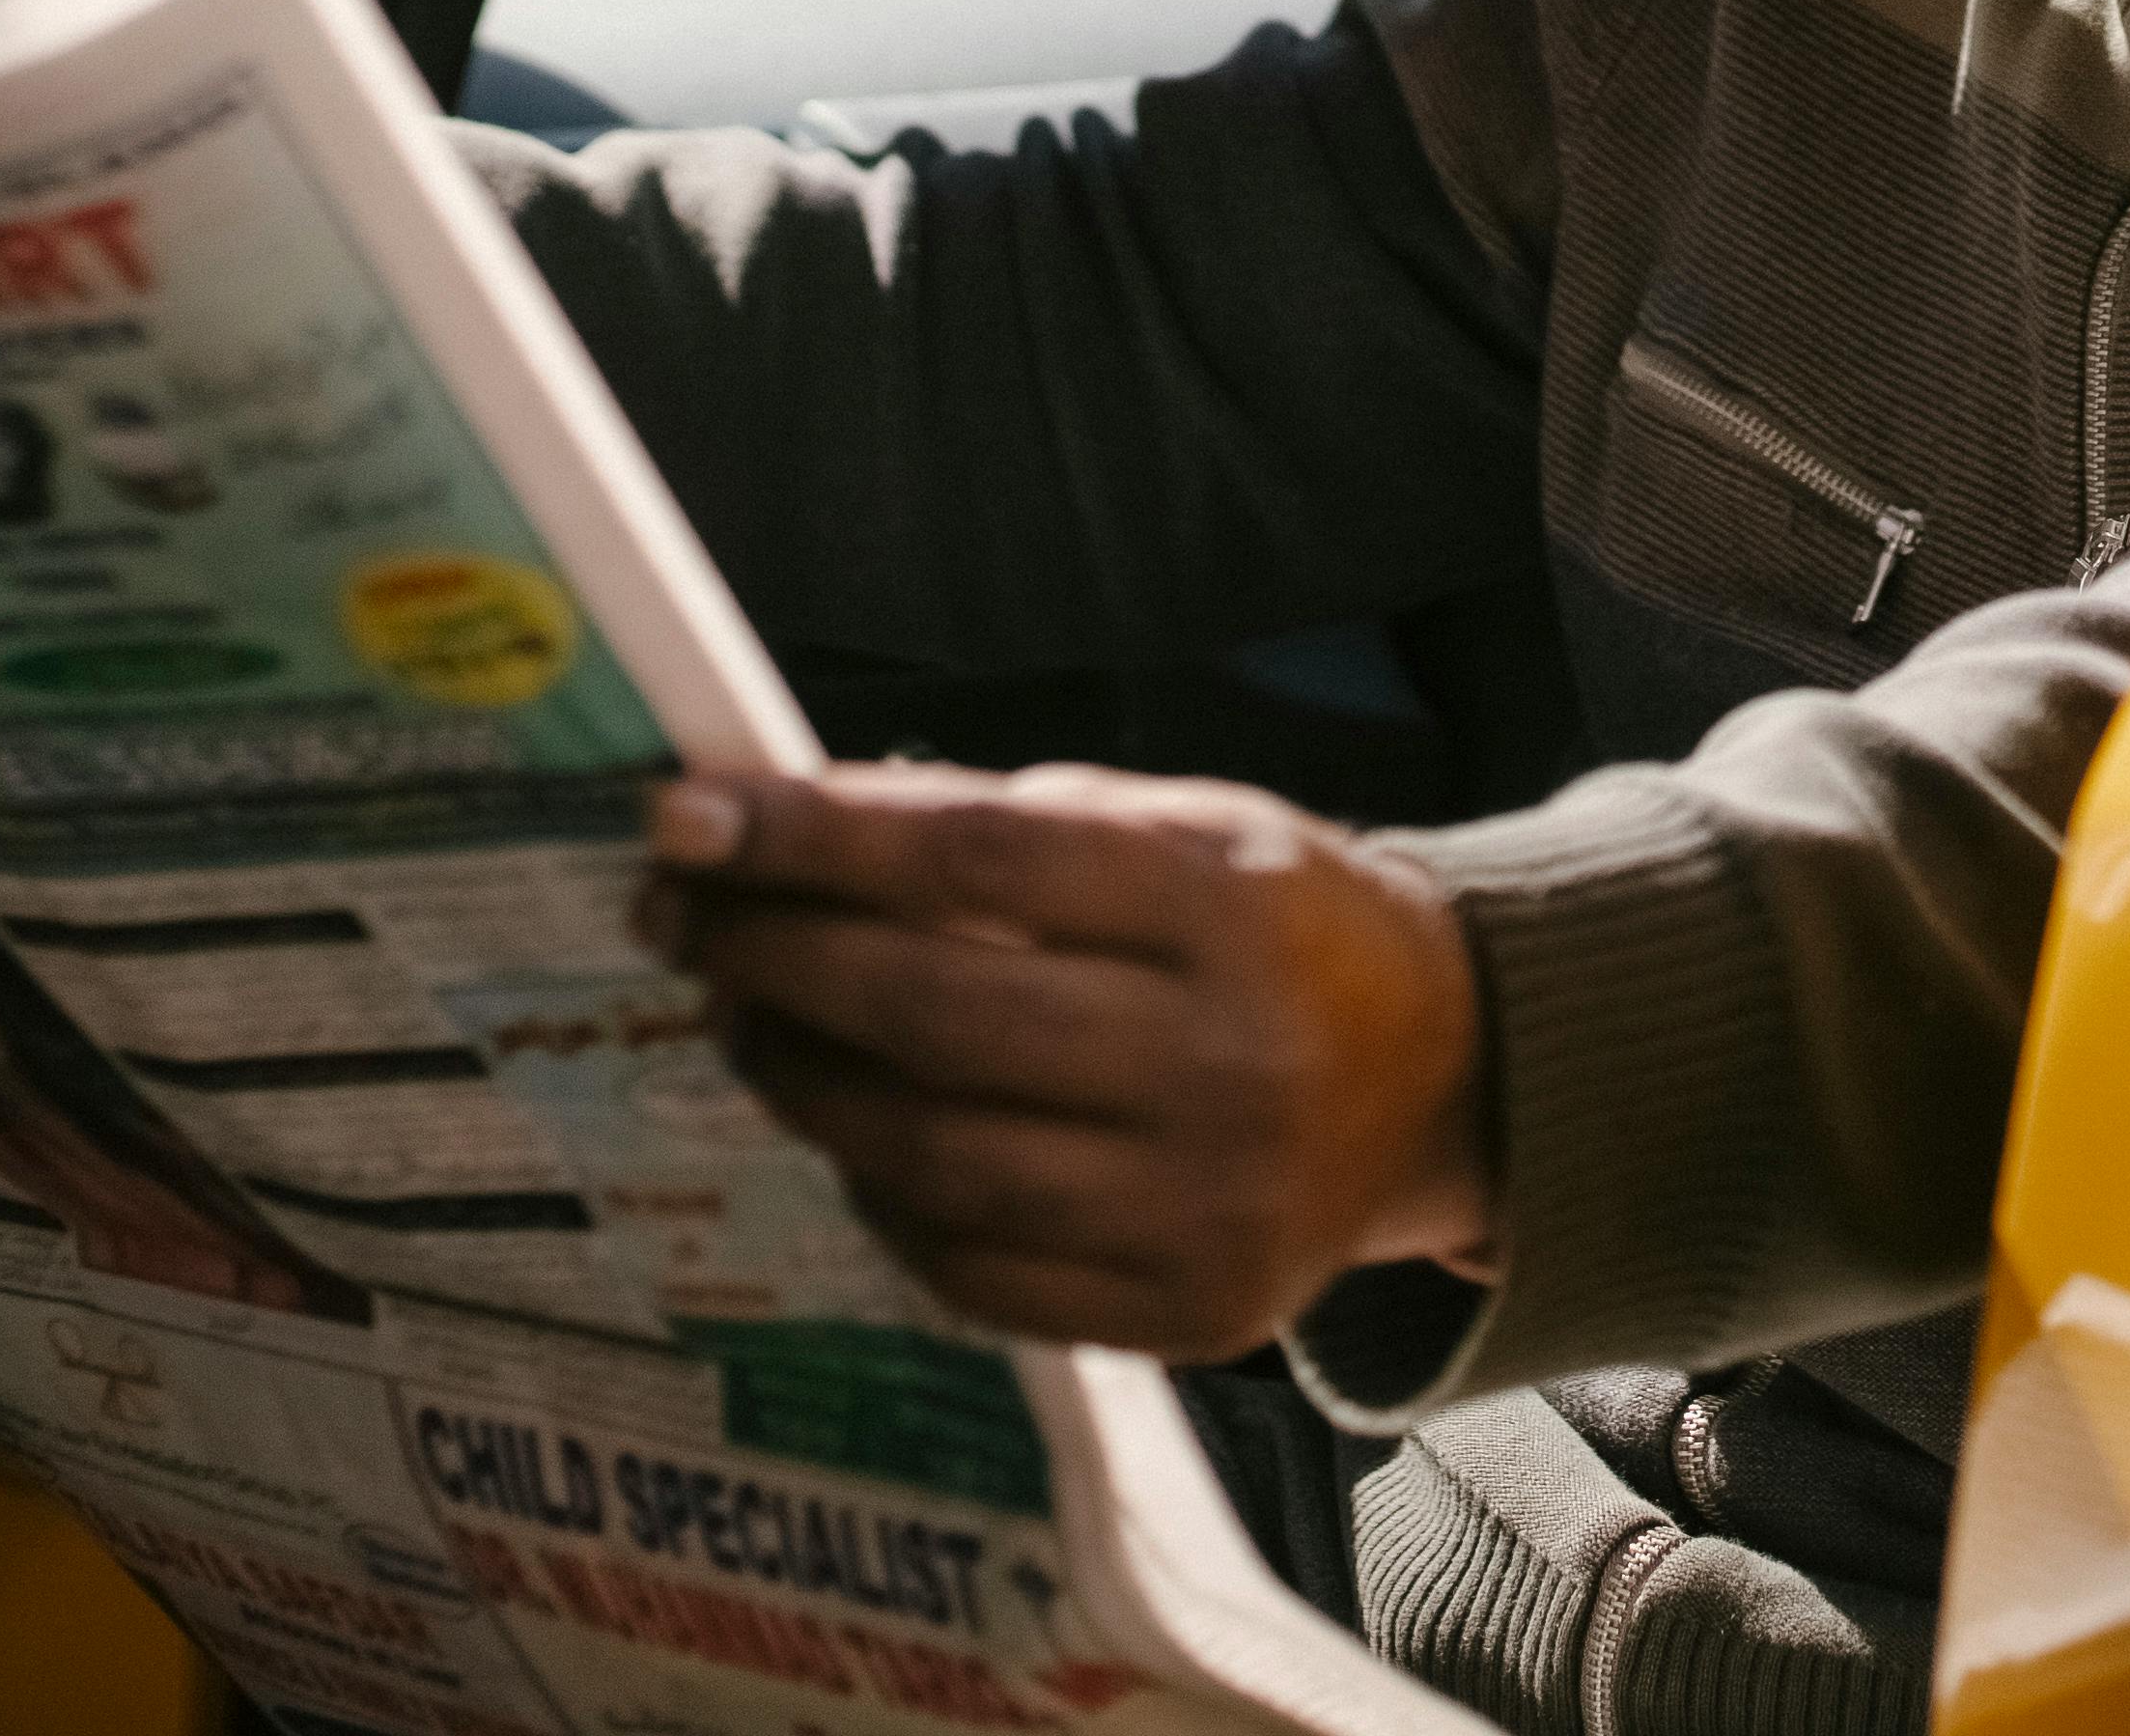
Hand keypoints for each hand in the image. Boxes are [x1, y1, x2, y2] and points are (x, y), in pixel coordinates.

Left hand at [648, 761, 1490, 1358]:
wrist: (1444, 1077)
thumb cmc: (1274, 927)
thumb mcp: (1185, 826)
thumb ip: (1006, 829)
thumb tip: (788, 826)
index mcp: (1227, 904)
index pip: (977, 866)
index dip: (814, 840)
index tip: (689, 816)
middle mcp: (1226, 1059)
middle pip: (937, 1015)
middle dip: (777, 961)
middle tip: (685, 920)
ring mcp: (1209, 1202)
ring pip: (936, 1158)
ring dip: (804, 1084)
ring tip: (749, 1023)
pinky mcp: (1191, 1313)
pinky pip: (975, 1273)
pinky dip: (885, 1201)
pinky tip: (853, 1137)